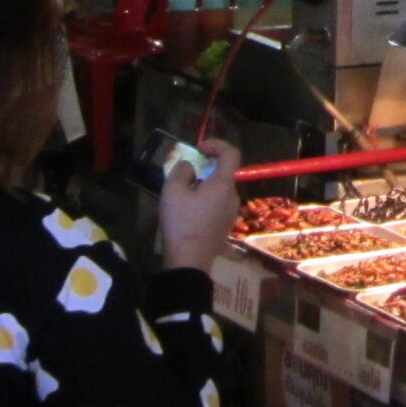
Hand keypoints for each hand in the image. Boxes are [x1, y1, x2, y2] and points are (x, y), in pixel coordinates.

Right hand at [158, 138, 242, 269]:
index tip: (198, 149)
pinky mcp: (225, 225)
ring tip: (181, 196)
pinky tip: (187, 212)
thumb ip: (181, 171)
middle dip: (204, 168)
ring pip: (219, 189)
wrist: (189, 262)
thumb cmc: (182, 223)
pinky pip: (217, 204)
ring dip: (203, 185)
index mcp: (224, 185)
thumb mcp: (172, 191)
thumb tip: (190, 167)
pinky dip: (205, 200)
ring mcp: (231, 212)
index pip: (231, 153)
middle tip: (183, 175)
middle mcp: (233, 196)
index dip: (216, 144)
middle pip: (223, 173)